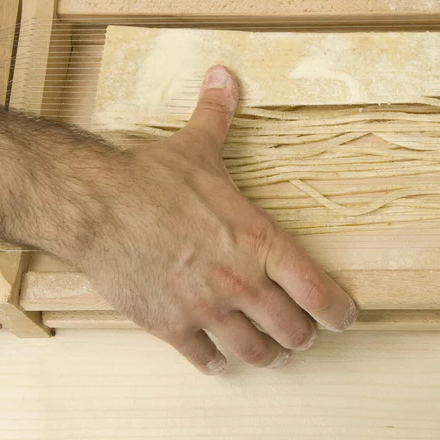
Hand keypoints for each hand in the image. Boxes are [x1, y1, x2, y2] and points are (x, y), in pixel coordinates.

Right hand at [0, 65, 356, 374]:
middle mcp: (241, 282)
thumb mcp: (196, 146)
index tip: (344, 317)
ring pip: (254, 354)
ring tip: (266, 350)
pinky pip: (204, 360)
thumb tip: (224, 76)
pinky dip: (214, 363)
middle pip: (293, 332)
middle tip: (300, 331)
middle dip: (302, 335)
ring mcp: (206, 310)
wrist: (95, 207)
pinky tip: (215, 358)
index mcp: (259, 241)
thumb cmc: (150, 179)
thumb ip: (219, 115)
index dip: (340, 312)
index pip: (318, 292)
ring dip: (265, 355)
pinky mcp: (171, 326)